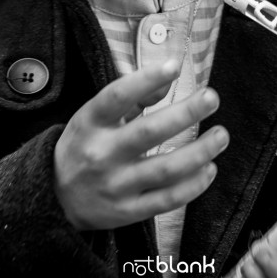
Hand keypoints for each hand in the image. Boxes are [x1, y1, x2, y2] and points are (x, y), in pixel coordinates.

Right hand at [54, 59, 229, 230]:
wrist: (55, 198)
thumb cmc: (84, 146)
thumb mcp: (95, 115)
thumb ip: (132, 96)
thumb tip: (167, 77)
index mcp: (90, 123)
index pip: (117, 97)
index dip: (145, 79)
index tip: (174, 66)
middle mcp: (101, 154)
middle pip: (148, 133)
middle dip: (185, 114)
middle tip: (211, 97)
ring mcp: (115, 186)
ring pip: (164, 170)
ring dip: (199, 152)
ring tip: (221, 135)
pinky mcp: (128, 212)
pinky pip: (166, 200)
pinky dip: (193, 186)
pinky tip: (209, 168)